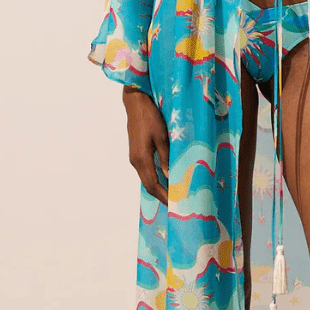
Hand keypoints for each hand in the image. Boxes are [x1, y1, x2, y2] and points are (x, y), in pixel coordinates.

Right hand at [122, 86, 169, 206]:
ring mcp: (134, 157)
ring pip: (146, 179)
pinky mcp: (136, 152)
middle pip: (148, 185)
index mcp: (142, 159)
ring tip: (172, 194)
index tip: (174, 206)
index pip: (153, 185)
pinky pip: (145, 171)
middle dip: (161, 196)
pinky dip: (155, 179)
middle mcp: (136, 161)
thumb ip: (166, 157)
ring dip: (158, 188)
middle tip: (176, 204)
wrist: (136, 103)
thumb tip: (170, 176)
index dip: (163, 197)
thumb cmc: (150, 117)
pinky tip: (165, 180)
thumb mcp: (162, 137)